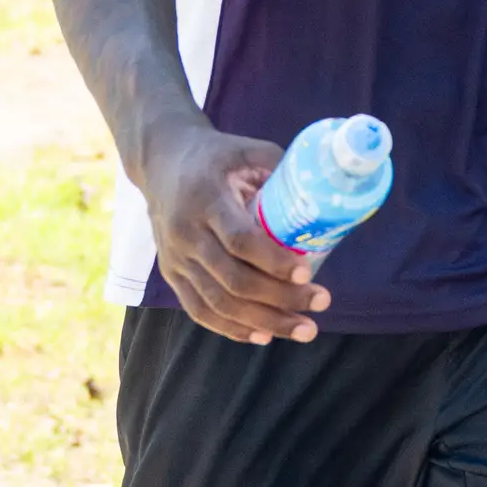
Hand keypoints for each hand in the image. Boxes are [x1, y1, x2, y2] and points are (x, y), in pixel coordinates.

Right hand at [145, 118, 329, 344]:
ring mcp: (175, 258)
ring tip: (303, 330)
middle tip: (321, 304)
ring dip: (264, 322)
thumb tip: (325, 192)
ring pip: (218, 302)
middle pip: (233, 280)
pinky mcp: (171, 274)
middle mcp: (186, 233)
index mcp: (205, 199)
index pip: (239, 240)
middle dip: (280, 299)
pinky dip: (232, 328)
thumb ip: (280, 169)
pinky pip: (200, 310)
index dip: (273, 261)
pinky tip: (263, 336)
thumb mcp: (247, 150)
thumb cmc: (215, 156)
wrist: (161, 162)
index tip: (307, 273)